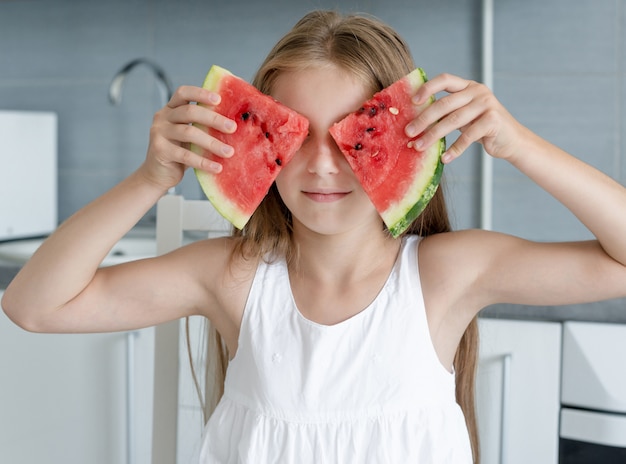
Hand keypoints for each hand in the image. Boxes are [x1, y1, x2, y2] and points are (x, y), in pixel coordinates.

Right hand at [139, 85, 236, 189]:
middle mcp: (162, 118)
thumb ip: (202, 125)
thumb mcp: (190, 135)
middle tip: (232, 128)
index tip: (219, 99)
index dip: (200, 93)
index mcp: (170, 109)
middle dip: (213, 119)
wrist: (158, 174)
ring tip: (229, 152)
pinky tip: (217, 167)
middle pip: (189, 112)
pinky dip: (203, 162)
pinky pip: (185, 155)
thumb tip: (233, 124)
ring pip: (189, 133)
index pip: (183, 93)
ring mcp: (159, 133)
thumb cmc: (180, 152)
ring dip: (212, 143)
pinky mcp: (160, 151)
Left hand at [405, 73, 525, 163]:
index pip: (445, 79)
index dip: (428, 88)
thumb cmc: (481, 128)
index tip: (412, 101)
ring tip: (419, 147)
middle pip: (444, 104)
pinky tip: (445, 158)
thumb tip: (414, 123)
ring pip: (453, 120)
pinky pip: (468, 136)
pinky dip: (455, 149)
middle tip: (409, 132)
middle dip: (423, 119)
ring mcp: (486, 104)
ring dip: (433, 135)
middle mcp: (477, 91)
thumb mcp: (463, 116)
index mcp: (467, 86)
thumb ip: (446, 113)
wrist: (510, 140)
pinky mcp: (493, 120)